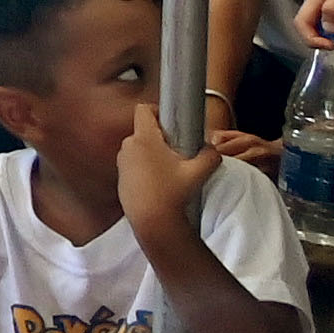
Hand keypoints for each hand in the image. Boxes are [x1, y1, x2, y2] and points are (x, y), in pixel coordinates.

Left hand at [117, 104, 213, 252]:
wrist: (152, 222)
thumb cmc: (173, 194)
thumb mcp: (199, 172)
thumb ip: (210, 155)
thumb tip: (212, 148)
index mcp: (143, 139)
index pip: (143, 110)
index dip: (158, 111)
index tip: (172, 123)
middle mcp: (128, 147)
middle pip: (144, 131)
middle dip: (161, 137)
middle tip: (179, 151)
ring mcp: (122, 163)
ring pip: (140, 149)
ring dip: (154, 154)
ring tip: (172, 170)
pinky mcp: (121, 178)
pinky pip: (135, 165)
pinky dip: (146, 168)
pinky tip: (160, 183)